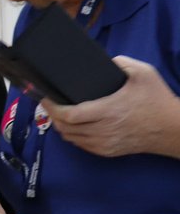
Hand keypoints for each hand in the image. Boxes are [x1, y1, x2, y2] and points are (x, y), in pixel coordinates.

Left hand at [43, 56, 179, 157]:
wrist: (173, 129)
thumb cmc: (157, 100)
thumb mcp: (144, 73)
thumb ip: (122, 62)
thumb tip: (106, 61)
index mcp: (108, 110)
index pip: (70, 115)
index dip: (53, 108)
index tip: (46, 98)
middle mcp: (103, 130)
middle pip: (65, 127)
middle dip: (53, 115)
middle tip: (49, 104)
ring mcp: (104, 143)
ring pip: (71, 138)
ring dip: (61, 126)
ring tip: (58, 114)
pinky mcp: (108, 151)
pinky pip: (81, 145)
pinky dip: (73, 136)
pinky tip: (72, 127)